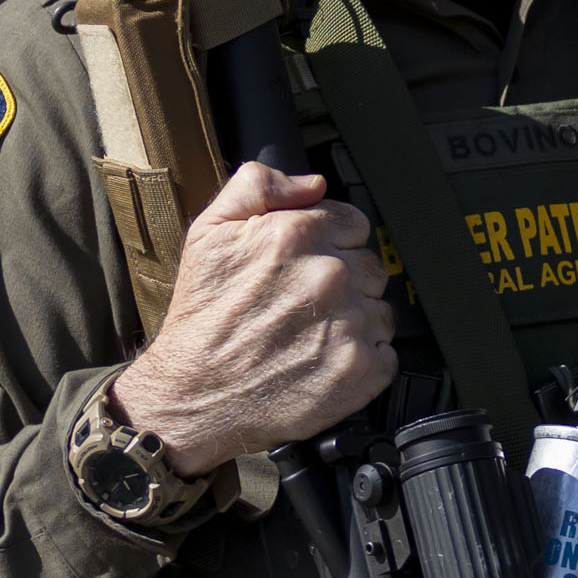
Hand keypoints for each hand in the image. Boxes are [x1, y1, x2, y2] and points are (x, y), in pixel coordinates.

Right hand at [115, 162, 393, 472]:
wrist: (193, 394)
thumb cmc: (201, 318)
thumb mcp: (209, 231)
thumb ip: (259, 187)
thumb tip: (312, 183)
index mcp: (297, 236)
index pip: (353, 223)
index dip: (332, 243)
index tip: (309, 265)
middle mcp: (329, 277)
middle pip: (369, 266)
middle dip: (344, 281)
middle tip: (304, 306)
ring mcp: (348, 325)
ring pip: (379, 308)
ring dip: (355, 320)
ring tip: (310, 335)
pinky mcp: (360, 371)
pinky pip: (385, 352)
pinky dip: (362, 359)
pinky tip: (323, 361)